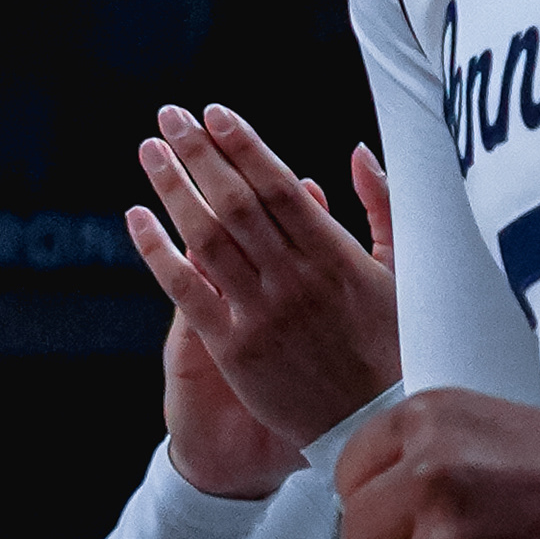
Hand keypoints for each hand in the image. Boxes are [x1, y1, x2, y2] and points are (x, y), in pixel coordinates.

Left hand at [128, 107, 402, 473]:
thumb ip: (382, 207)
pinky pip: (187, 290)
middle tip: (171, 114)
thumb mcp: (403, 272)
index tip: (215, 113)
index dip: (243, 146)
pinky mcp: (234, 349)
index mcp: (335, 256)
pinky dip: (158, 251)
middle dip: (200, 152)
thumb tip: (358, 152)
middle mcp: (294, 279)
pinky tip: (137, 216)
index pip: (278, 186)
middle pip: (236, 202)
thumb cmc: (393, 345)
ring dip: (173, 187)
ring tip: (150, 149)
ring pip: (206, 238)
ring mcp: (261, 313)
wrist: (375, 425)